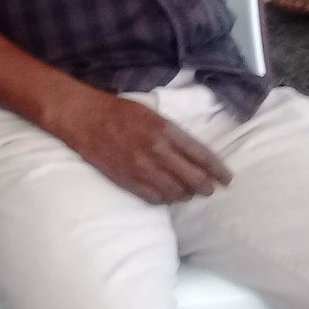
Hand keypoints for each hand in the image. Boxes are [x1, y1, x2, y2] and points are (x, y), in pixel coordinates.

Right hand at [50, 91, 230, 204]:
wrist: (81, 116)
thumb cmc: (116, 110)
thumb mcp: (151, 114)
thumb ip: (173, 134)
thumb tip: (192, 154)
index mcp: (166, 130)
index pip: (202, 156)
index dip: (218, 170)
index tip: (227, 179)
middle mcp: (157, 150)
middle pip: (194, 179)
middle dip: (206, 187)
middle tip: (209, 189)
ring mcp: (141, 167)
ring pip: (175, 192)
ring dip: (185, 195)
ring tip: (187, 193)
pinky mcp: (126, 179)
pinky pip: (153, 197)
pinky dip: (164, 199)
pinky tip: (166, 195)